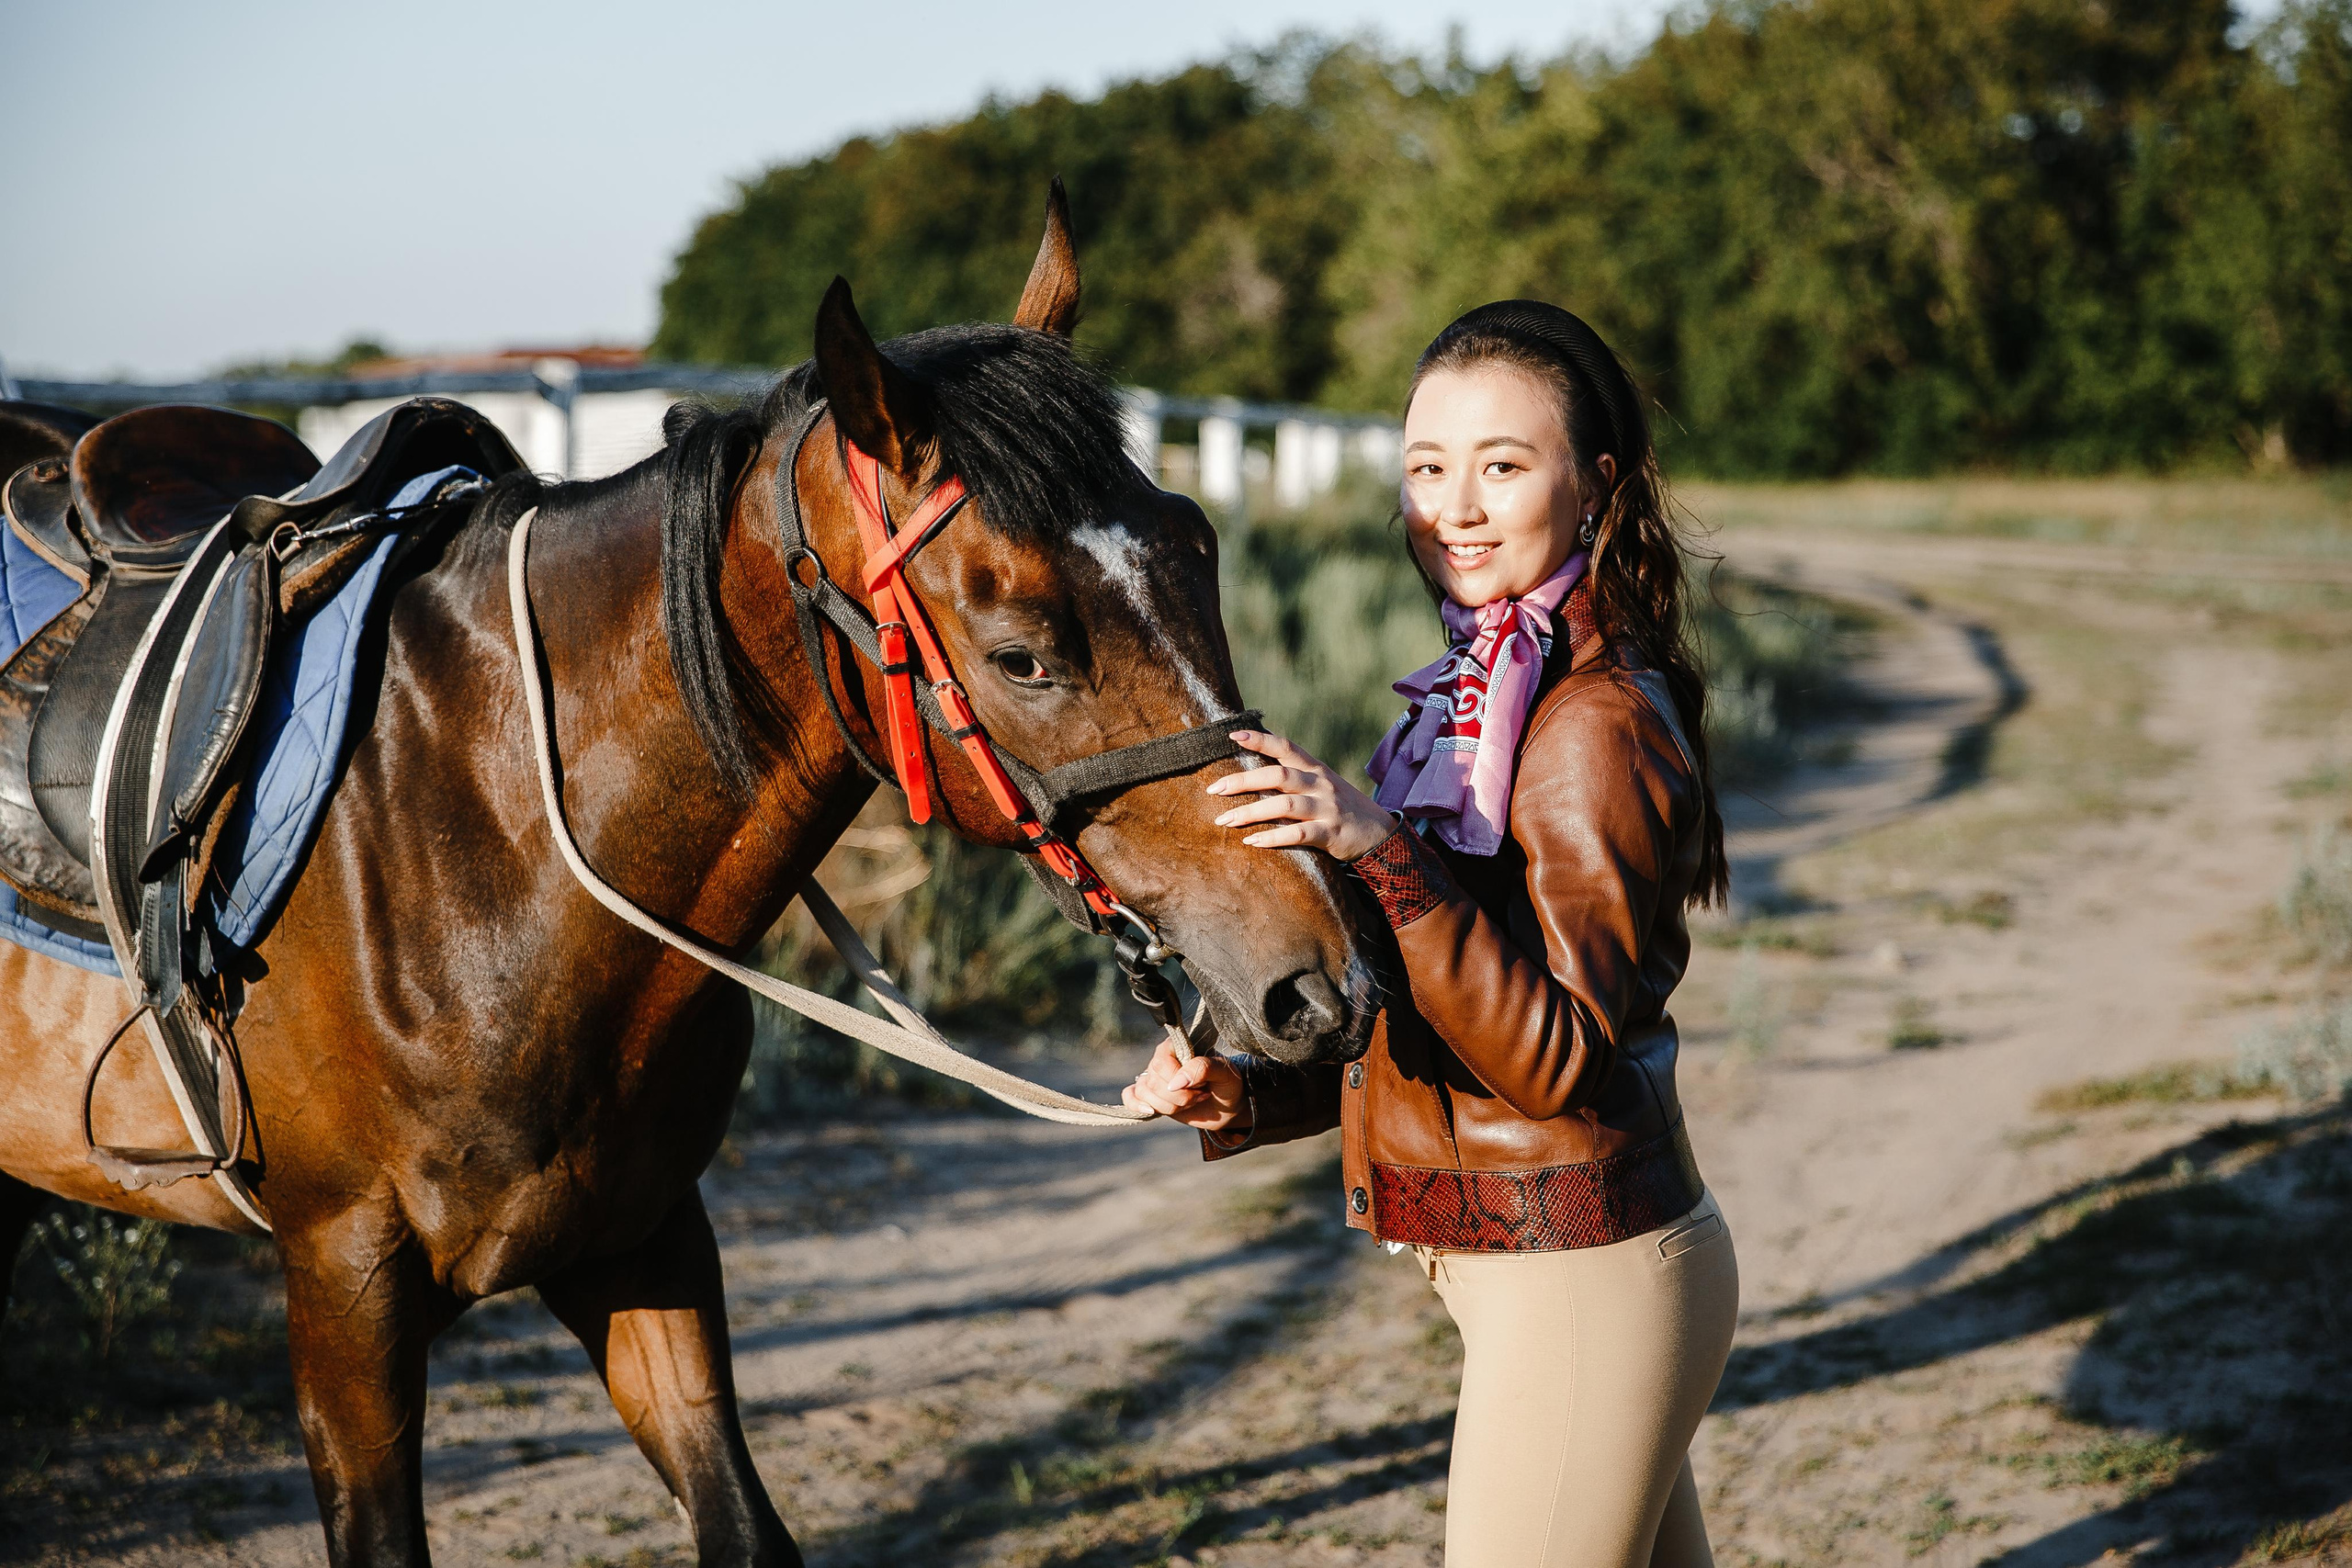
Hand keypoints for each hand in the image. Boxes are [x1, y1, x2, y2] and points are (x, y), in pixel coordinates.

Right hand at [1122, 1036, 1249, 1130]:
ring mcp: (1154, 1078)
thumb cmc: (1227, 1083)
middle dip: (1179, 1098)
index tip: (1203, 1086)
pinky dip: (1137, 1105)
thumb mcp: (1224, 1072)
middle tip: (1201, 1095)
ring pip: (1144, 1093)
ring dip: (1170, 1106)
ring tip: (1191, 1101)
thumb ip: (1202, 1069)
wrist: (1228, 1105)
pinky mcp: (1151, 1095)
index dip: (1179, 1080)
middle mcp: (1161, 1060)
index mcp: (1177, 1047)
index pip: (1161, 1063)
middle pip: (1153, 1082)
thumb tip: (1175, 1083)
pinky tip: (1151, 1111)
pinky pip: (1130, 1096)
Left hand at [1207, 729, 1398, 862]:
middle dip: (1243, 781)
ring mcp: (1327, 809)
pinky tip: (1252, 842)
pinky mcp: (1331, 834)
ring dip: (1250, 813)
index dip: (1260, 740)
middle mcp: (1321, 784)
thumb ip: (1295, 777)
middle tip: (1214, 789)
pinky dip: (1273, 837)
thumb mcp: (1323, 784)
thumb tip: (1254, 773)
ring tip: (1224, 821)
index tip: (1232, 735)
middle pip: (1278, 776)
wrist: (1380, 834)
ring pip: (1284, 806)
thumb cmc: (1342, 808)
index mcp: (1316, 769)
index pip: (1286, 747)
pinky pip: (1299, 835)